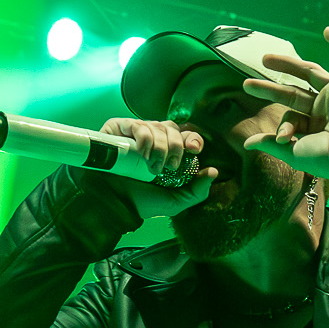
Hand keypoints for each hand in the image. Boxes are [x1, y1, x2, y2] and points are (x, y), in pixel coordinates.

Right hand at [99, 117, 217, 218]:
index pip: (185, 136)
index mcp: (167, 153)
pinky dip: (144, 137)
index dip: (193, 138)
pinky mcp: (119, 129)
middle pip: (173, 128)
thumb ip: (197, 191)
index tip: (194, 149)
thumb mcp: (175, 202)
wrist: (114, 203)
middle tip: (170, 167)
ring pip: (157, 125)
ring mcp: (135, 133)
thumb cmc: (141, 203)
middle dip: (175, 146)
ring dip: (159, 147)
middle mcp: (153, 140)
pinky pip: (138, 124)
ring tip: (151, 167)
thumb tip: (214, 171)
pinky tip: (142, 152)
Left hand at [241, 26, 328, 181]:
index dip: (283, 126)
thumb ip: (271, 144)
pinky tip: (327, 31)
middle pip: (293, 92)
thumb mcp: (293, 152)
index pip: (291, 117)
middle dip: (270, 88)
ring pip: (309, 72)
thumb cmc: (326, 158)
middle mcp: (325, 109)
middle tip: (246, 84)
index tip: (282, 139)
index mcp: (315, 128)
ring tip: (264, 59)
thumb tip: (248, 144)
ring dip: (287, 64)